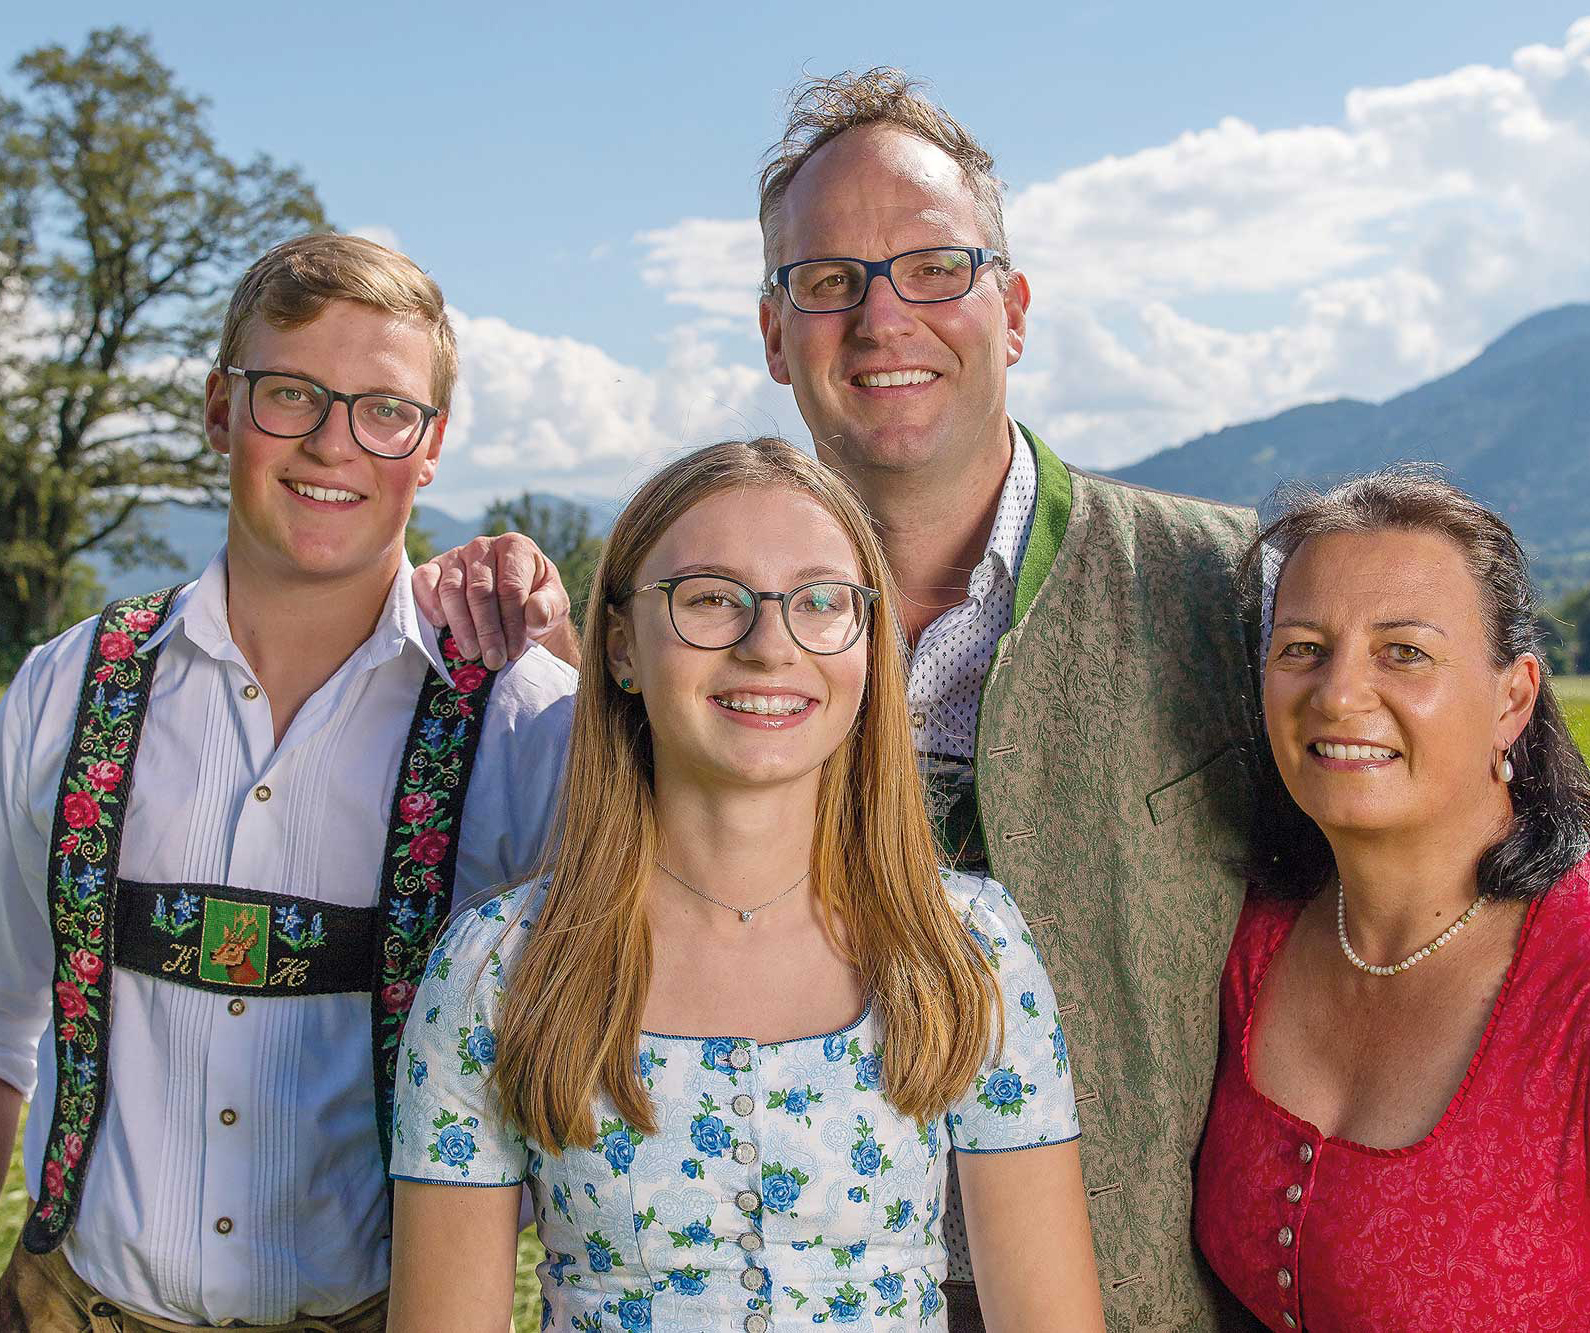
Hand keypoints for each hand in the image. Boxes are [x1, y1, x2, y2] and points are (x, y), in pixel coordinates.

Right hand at [412, 534, 580, 669]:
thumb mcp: (553, 604)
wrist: (512, 604)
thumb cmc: (534, 601)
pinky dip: (428, 602)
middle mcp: (482, 547)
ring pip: (452, 590)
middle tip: (492, 660)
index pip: (511, 587)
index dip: (512, 622)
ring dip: (461, 625)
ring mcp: (455, 556)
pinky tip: (439, 625)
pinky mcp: (433, 568)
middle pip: (480, 591)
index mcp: (515, 548)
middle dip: (487, 630)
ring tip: (471, 654)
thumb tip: (536, 614)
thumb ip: (549, 607)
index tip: (513, 652)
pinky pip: (423, 580)